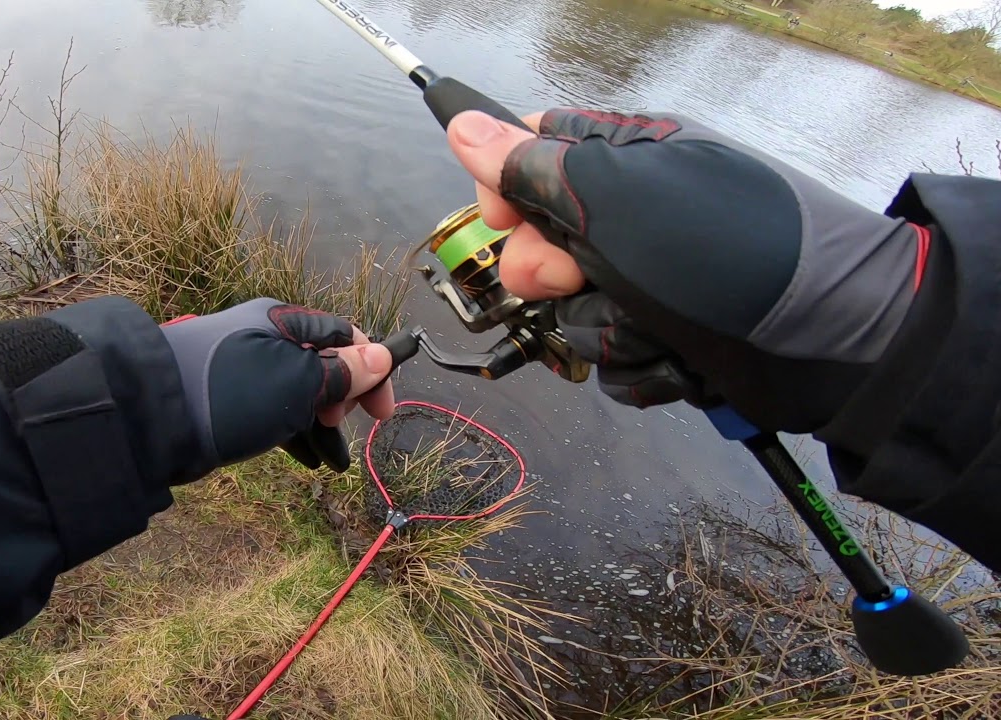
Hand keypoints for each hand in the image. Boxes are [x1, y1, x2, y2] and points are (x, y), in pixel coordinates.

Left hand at [161, 299, 394, 473]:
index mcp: (282, 321)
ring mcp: (243, 370)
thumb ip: (342, 371)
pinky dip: (293, 431)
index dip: (371, 369)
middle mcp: (264, 339)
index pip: (344, 335)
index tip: (380, 413)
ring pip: (298, 391)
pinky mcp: (227, 401)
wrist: (151, 416)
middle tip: (338, 425)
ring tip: (330, 455)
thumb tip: (381, 355)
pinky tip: (306, 456)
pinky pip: (273, 411)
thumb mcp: (296, 381)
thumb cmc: (232, 391)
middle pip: (322, 362)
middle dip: (342, 396)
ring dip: (319, 420)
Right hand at [446, 108, 924, 433]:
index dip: (506, 186)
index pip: (532, 151)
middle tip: (585, 275)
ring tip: (657, 322)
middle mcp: (632, 217)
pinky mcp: (665, 337)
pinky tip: (680, 354)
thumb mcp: (616, 197)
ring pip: (573, 309)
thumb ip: (533, 167)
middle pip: (542, 244)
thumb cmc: (726, 253)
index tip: (506, 219)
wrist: (829, 339)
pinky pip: (612, 356)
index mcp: (625, 157)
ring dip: (607, 326)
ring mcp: (650, 281)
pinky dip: (641, 363)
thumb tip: (462, 124)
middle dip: (557, 274)